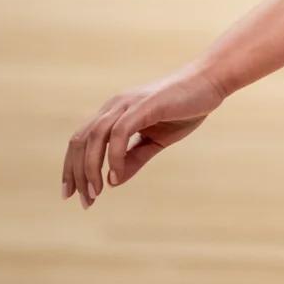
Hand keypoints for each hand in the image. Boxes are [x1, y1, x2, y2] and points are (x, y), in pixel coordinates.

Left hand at [60, 62, 225, 207]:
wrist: (210, 82)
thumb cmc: (185, 108)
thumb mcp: (156, 140)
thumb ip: (135, 158)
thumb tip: (112, 182)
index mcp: (114, 113)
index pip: (81, 141)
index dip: (72, 168)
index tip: (73, 194)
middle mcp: (114, 106)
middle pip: (80, 141)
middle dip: (77, 173)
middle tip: (85, 201)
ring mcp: (127, 104)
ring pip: (94, 137)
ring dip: (90, 168)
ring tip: (96, 192)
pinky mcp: (143, 105)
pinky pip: (119, 133)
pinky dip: (114, 156)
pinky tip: (117, 175)